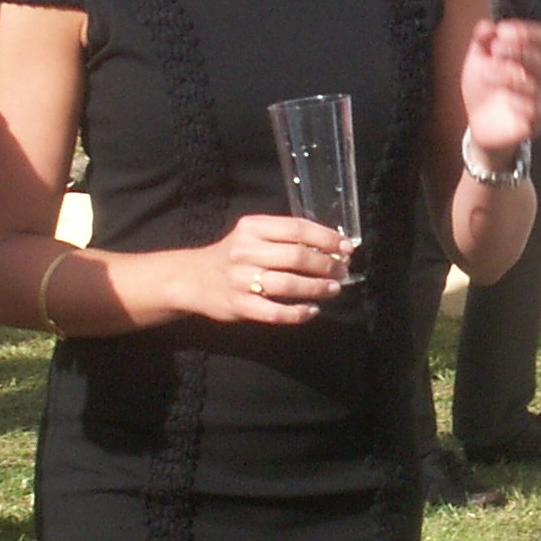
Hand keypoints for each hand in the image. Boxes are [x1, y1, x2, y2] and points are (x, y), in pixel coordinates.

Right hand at [178, 215, 352, 323]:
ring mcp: (242, 280)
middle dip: (326, 264)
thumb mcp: (252, 235)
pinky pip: (276, 312)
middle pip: (296, 257)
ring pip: (289, 285)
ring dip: (318, 288)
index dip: (326, 238)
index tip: (346, 247)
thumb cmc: (232, 255)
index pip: (296, 229)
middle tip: (342, 270)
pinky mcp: (240, 306)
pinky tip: (312, 311)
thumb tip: (330, 246)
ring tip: (334, 289)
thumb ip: (283, 237)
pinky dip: (299, 313)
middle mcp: (246, 251)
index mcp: (252, 228)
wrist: (193, 279)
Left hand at [460, 10, 540, 162]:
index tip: (502, 31)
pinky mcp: (535, 122)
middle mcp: (540, 77)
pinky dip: (521, 102)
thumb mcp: (477, 61)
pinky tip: (506, 99)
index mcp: (530, 58)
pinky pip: (536, 110)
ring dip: (510, 74)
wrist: (479, 126)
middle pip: (539, 59)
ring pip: (536, 84)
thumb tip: (487, 25)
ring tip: (487, 72)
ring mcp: (540, 100)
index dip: (525, 32)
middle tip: (495, 50)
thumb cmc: (483, 89)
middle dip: (517, 51)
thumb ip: (481, 41)